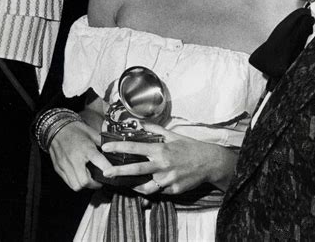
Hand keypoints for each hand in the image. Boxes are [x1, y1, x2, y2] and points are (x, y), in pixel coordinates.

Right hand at [49, 121, 111, 190]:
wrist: (57, 127)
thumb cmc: (75, 129)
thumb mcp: (91, 132)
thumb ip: (102, 142)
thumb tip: (113, 148)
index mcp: (86, 148)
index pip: (99, 161)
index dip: (107, 169)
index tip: (113, 174)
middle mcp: (74, 159)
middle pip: (85, 181)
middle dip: (94, 184)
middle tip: (99, 181)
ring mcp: (65, 165)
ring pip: (75, 185)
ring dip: (84, 185)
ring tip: (89, 180)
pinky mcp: (58, 168)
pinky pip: (67, 182)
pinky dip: (75, 182)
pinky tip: (79, 176)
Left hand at [100, 122, 237, 195]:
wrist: (209, 162)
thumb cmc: (189, 146)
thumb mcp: (172, 135)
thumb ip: (154, 129)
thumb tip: (139, 122)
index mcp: (160, 149)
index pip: (135, 147)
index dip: (118, 147)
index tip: (106, 147)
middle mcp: (162, 165)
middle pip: (136, 169)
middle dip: (118, 172)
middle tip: (105, 172)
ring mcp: (167, 179)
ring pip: (145, 187)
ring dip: (135, 186)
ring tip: (127, 184)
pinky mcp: (173, 190)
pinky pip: (159, 191)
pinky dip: (153, 188)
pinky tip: (150, 185)